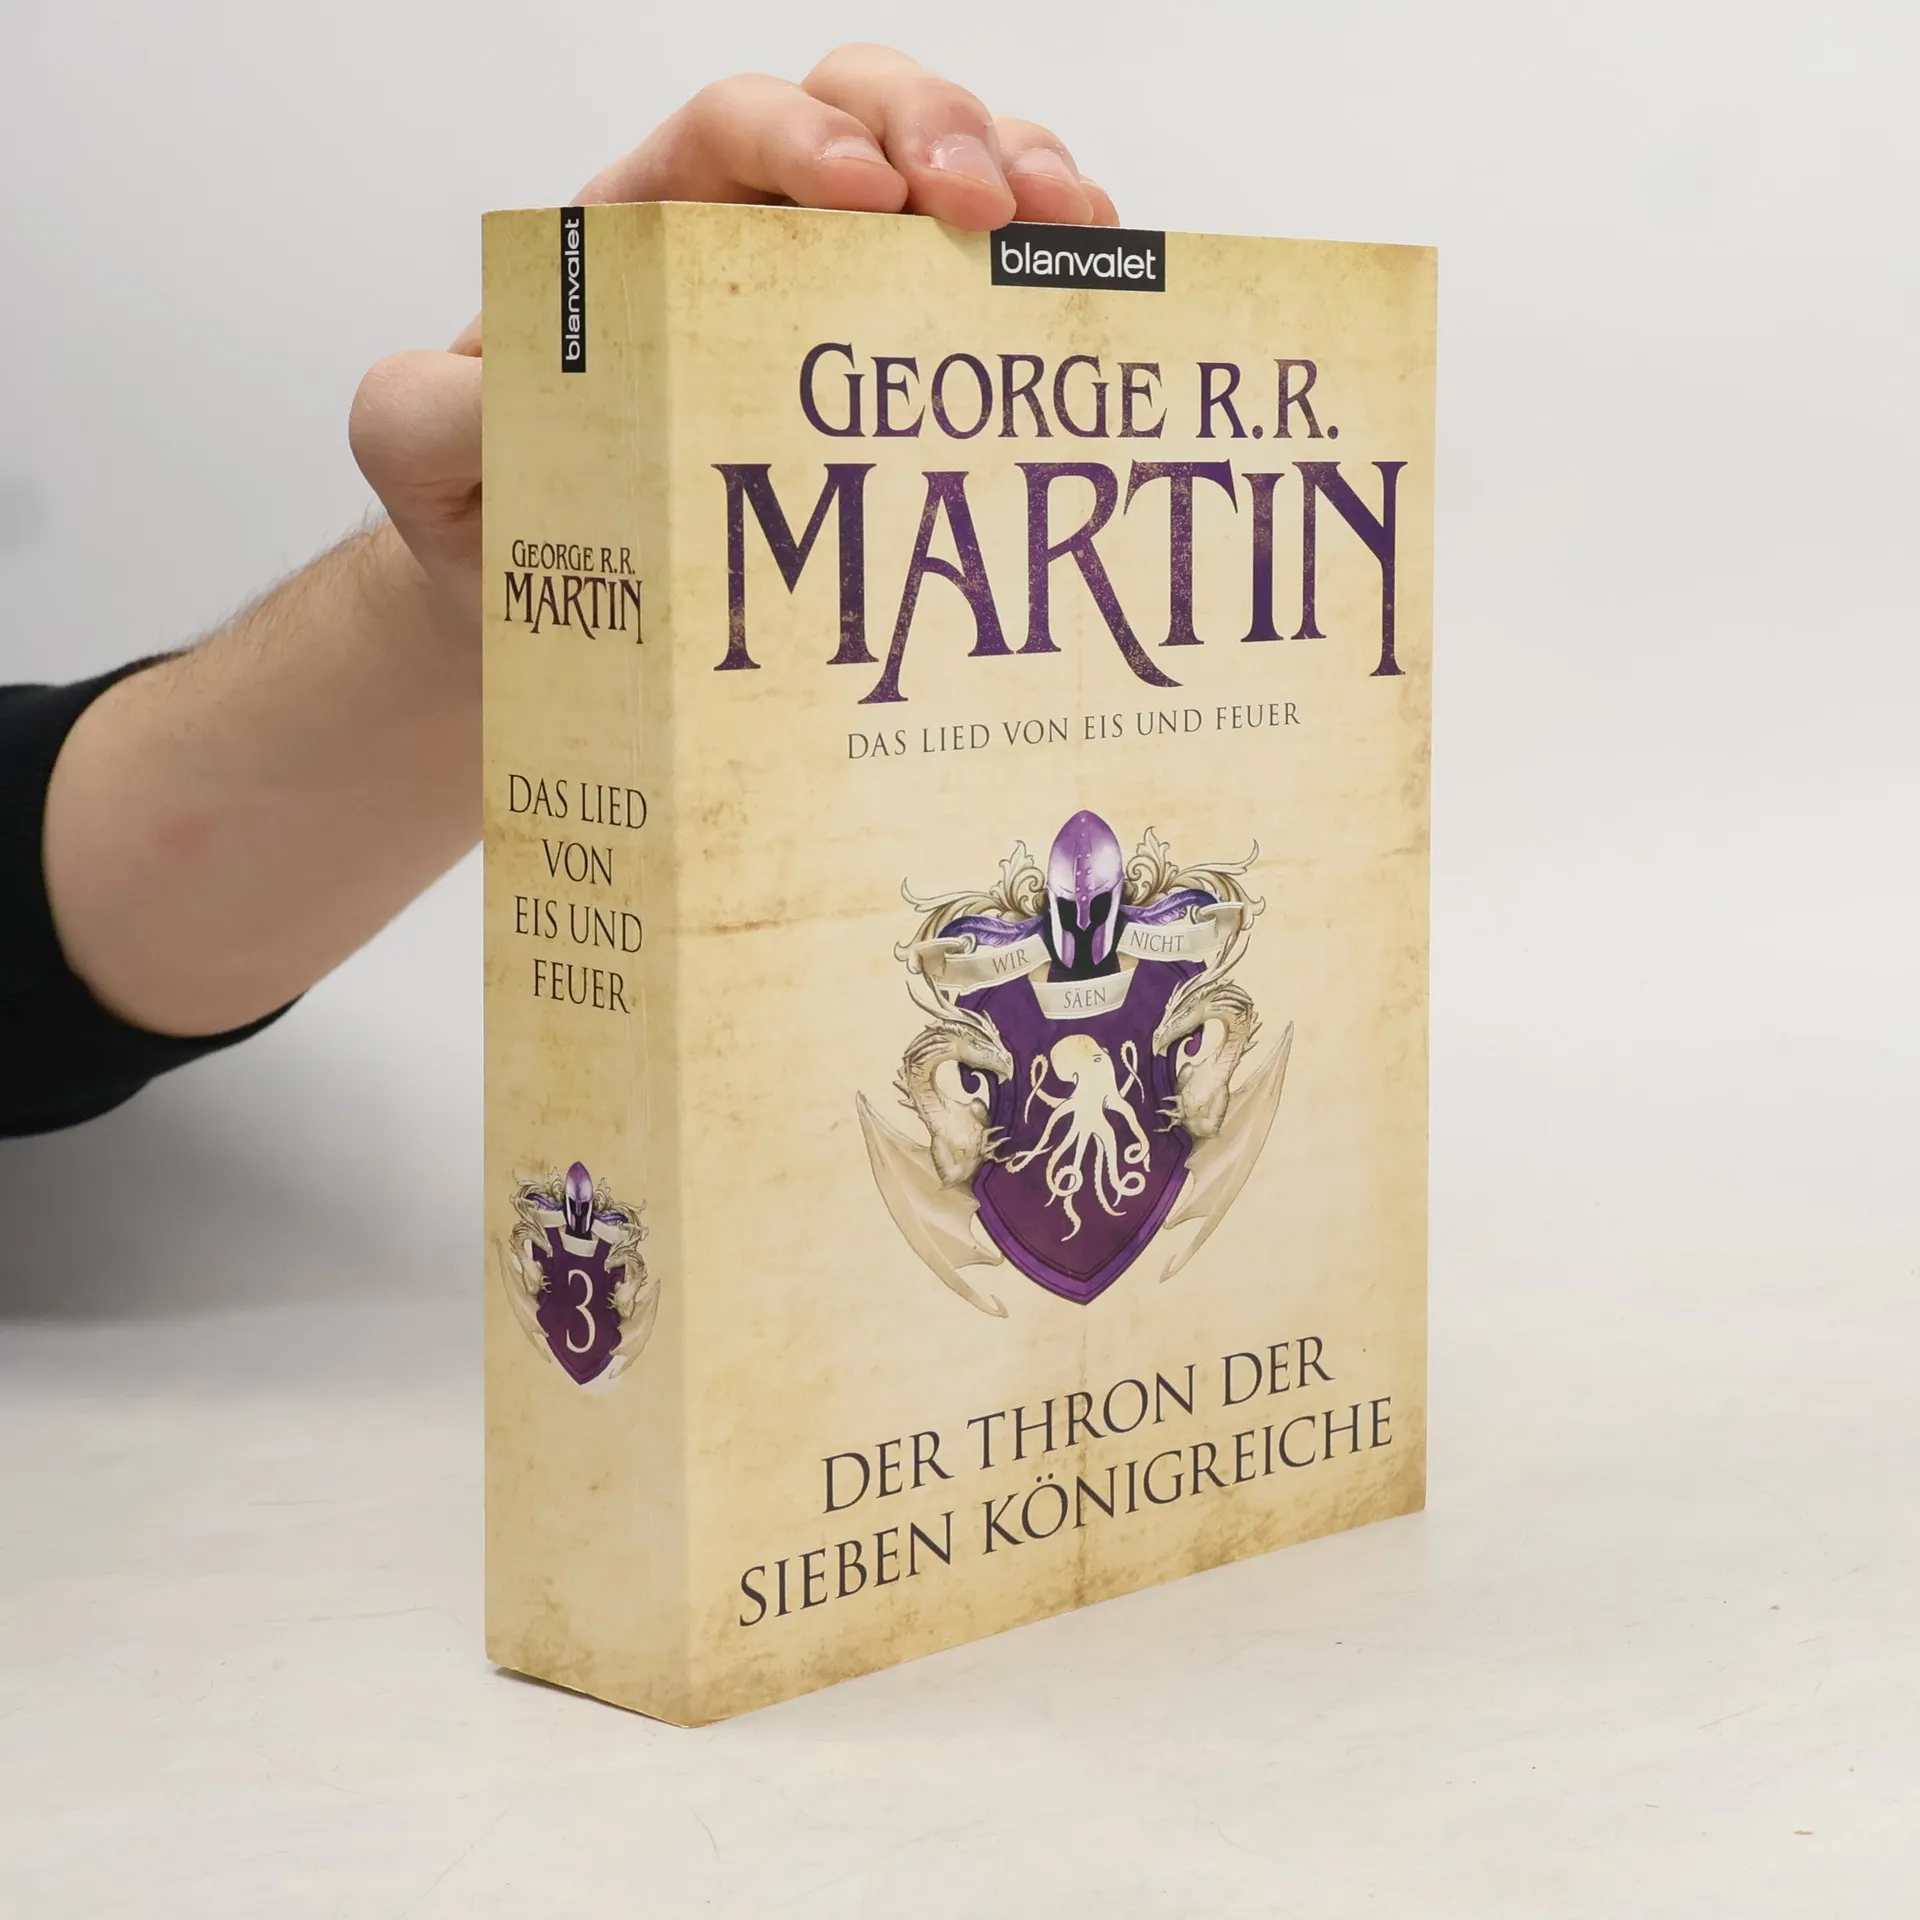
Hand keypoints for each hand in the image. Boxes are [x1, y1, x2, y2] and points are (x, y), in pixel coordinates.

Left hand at [348, 44, 1115, 622]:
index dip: (804, 135)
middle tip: (991, 207)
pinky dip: (1048, 274)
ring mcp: (841, 296)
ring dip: (1024, 178)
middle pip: (865, 113)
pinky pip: (987, 287)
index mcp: (646, 227)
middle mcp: (755, 235)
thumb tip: (497, 392)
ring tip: (1072, 228)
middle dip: (940, 131)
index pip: (732, 130)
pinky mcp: (899, 366)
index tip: (864, 193)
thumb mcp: (422, 454)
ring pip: (950, 176)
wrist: (550, 596)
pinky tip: (1089, 292)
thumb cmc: (500, 508)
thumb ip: (420, 409)